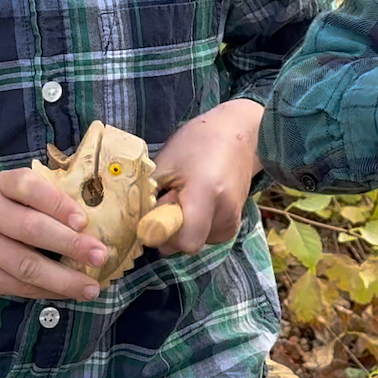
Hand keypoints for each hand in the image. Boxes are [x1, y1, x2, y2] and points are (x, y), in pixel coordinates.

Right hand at [0, 167, 109, 302]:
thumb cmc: (4, 219)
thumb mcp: (18, 200)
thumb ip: (47, 204)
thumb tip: (96, 226)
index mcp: (2, 184)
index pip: (29, 187)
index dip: (57, 204)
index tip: (84, 222)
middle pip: (31, 229)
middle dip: (70, 244)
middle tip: (100, 255)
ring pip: (26, 265)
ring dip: (64, 279)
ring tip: (91, 287)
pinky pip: (19, 286)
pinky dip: (48, 291)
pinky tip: (69, 293)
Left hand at [151, 98, 264, 254]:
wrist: (240, 133)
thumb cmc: (199, 141)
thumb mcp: (166, 161)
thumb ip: (150, 194)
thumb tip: (137, 222)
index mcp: (207, 194)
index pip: (186, 242)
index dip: (164, 234)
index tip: (155, 215)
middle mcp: (225, 213)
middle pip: (188, 244)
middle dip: (171, 229)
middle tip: (170, 199)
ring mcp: (234, 220)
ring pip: (196, 241)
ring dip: (183, 227)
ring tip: (186, 196)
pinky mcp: (235, 222)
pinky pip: (207, 236)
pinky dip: (196, 226)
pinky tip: (197, 203)